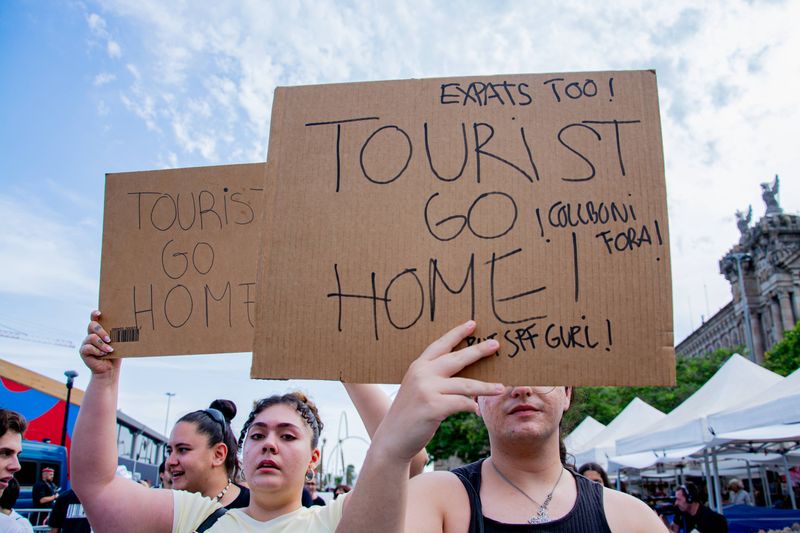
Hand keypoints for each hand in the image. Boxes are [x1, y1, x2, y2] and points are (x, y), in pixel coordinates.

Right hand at [79, 310, 119, 375]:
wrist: (110, 369)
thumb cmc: (116, 354)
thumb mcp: (119, 343)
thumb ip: (119, 335)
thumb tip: (130, 326)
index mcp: (100, 331)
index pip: (95, 318)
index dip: (95, 314)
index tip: (99, 313)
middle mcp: (91, 335)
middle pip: (92, 325)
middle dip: (101, 331)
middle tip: (109, 339)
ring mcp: (86, 343)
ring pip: (91, 337)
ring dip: (101, 344)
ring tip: (109, 349)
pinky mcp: (83, 351)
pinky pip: (88, 348)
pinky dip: (97, 351)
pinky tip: (103, 354)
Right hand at [374, 320, 503, 461]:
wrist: (392, 438)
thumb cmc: (409, 414)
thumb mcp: (418, 389)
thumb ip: (435, 379)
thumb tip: (466, 375)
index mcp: (418, 366)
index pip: (440, 345)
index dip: (457, 333)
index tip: (472, 323)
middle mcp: (422, 374)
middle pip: (456, 358)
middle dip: (478, 351)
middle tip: (495, 344)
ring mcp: (427, 390)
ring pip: (465, 385)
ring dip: (485, 387)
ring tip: (500, 387)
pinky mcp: (433, 407)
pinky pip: (461, 403)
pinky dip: (471, 407)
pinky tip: (475, 411)